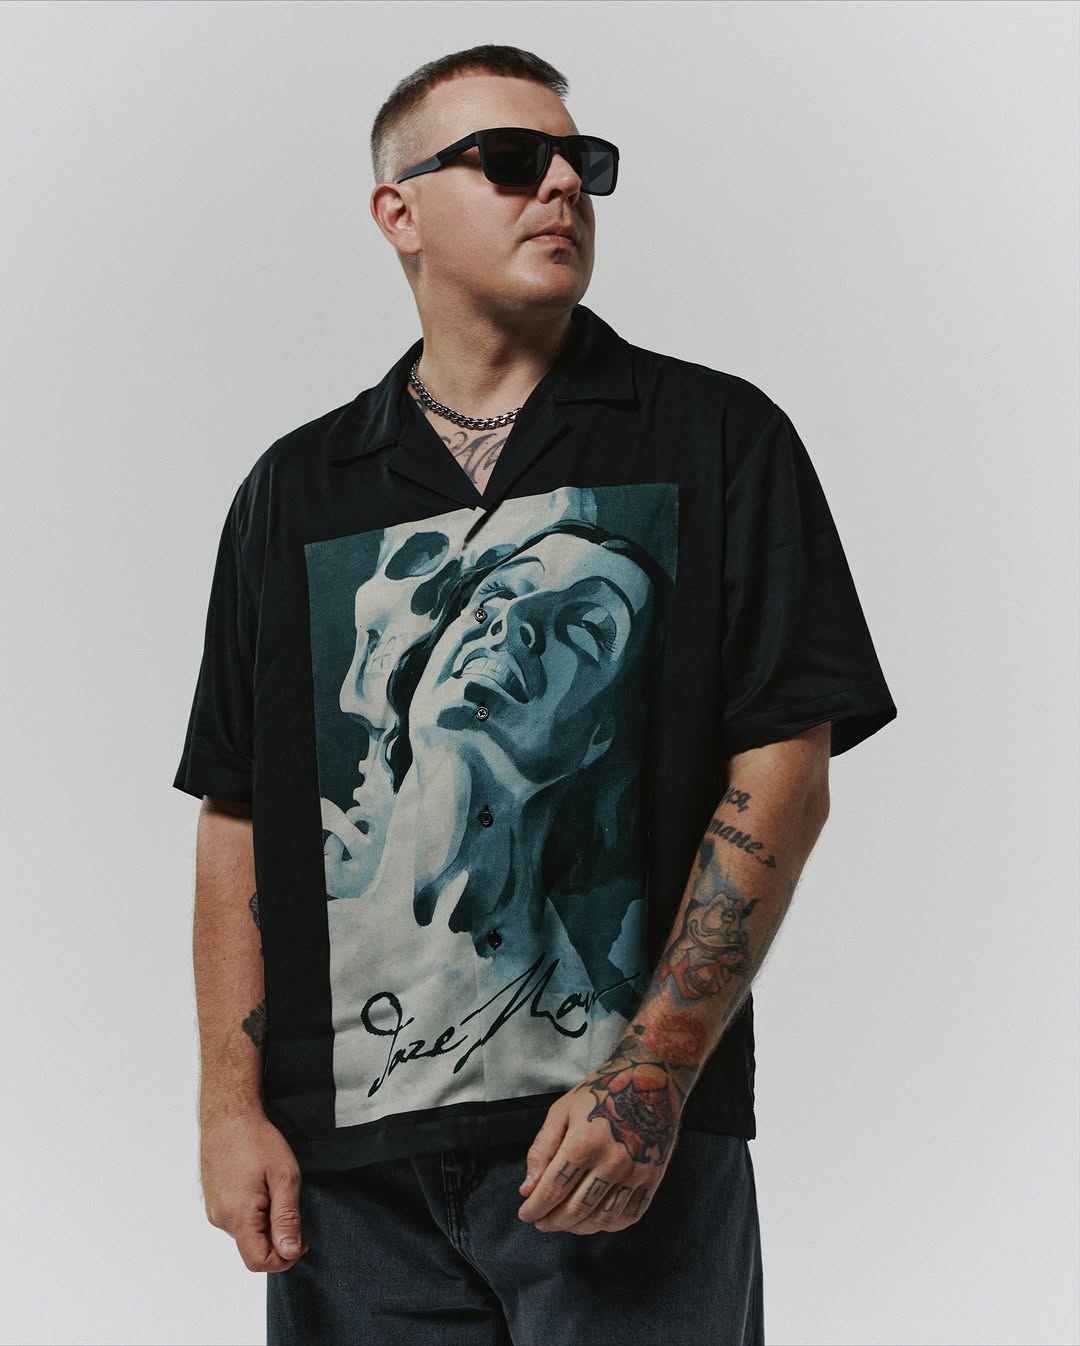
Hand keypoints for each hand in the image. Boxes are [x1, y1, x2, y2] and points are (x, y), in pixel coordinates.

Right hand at [200, 1110, 310, 1271]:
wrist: (228, 1115)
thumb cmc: (256, 1140)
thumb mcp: (284, 1176)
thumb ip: (287, 1218)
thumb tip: (290, 1252)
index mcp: (238, 1216)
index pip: (259, 1262)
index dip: (285, 1258)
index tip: (303, 1238)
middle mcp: (220, 1219)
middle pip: (253, 1249)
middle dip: (277, 1237)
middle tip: (291, 1204)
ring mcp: (214, 1210)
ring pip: (246, 1234)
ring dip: (265, 1223)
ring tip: (274, 1189)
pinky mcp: (213, 1201)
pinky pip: (236, 1220)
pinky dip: (253, 1213)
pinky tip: (260, 1186)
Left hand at [516, 1036, 691, 1235]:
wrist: (650, 1078)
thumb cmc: (601, 1091)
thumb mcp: (562, 1111)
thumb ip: (542, 1150)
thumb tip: (528, 1188)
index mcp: (583, 1143)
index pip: (553, 1189)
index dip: (535, 1208)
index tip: (525, 1215)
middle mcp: (610, 1162)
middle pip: (576, 1210)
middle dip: (552, 1221)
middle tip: (541, 1221)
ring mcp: (634, 1173)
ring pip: (602, 1219)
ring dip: (578, 1228)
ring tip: (565, 1222)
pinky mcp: (652, 1178)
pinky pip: (629, 1215)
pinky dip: (609, 1225)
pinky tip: (595, 1220)